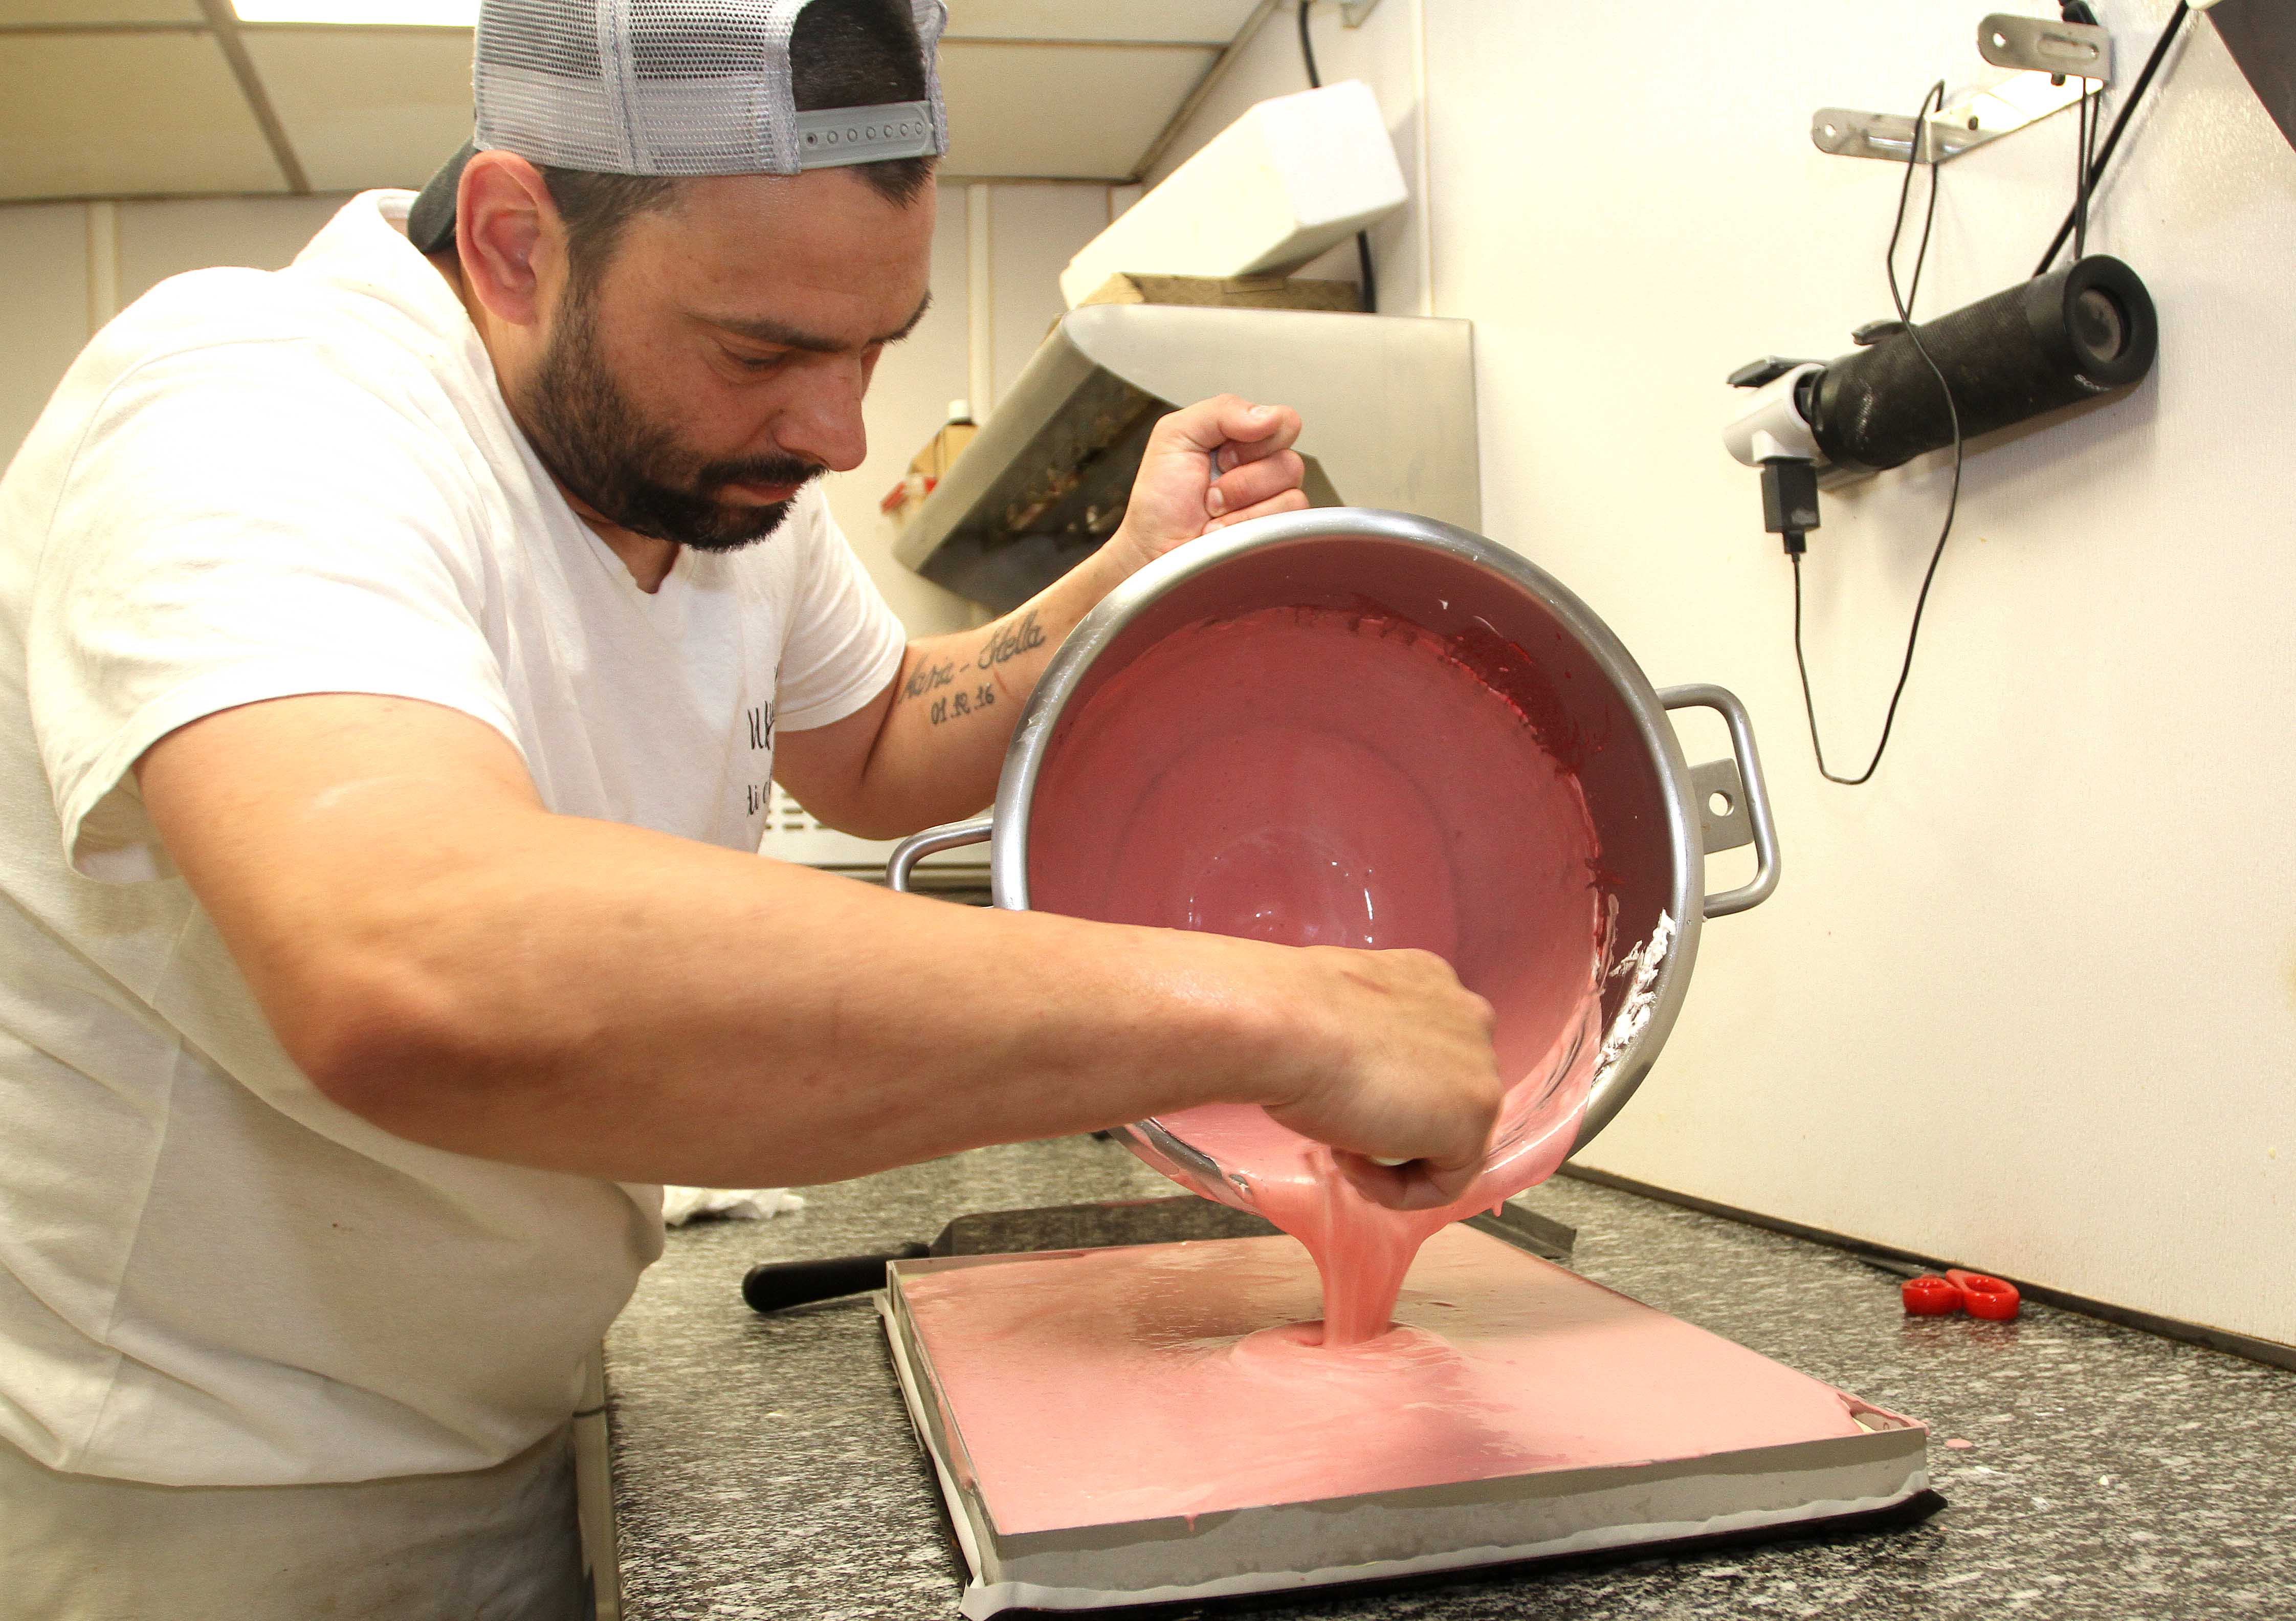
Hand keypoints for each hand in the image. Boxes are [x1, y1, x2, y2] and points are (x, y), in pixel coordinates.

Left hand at [1099, 394, 1307, 579]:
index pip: (1282, 422)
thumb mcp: (1175, 436)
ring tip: (1212, 515)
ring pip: (1290, 491)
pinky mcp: (1277, 538)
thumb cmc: (1160, 503)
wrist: (1152, 553)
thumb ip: (1221, 411)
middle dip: (1241, 478)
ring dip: (1240, 505)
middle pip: (1288, 459)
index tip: (1218, 456)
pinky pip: (1287, 522)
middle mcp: (1264, 471)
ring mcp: (1273, 506)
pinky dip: (1245, 526)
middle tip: (1208, 492)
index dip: (1254, 438)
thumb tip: (1269, 416)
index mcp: (1244, 441)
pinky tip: (1223, 534)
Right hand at [1259, 947, 1503, 1211]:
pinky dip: (1399, 1191)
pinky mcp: (1475, 1118)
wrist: (1284, 1023)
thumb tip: (1358, 1075)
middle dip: (1394, 1125)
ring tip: (1342, 1150)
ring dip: (1393, 1159)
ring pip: (1449, 1143)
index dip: (1384, 1090)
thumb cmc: (1288, 1018)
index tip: (1338, 1099)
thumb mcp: (1337, 1021)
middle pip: (1444, 1098)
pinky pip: (1446, 1182)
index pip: (1429, 1055)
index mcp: (1434, 982)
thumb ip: (1367, 1043)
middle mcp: (1470, 1016)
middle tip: (1339, 1129)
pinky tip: (1354, 1165)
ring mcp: (1481, 1066)